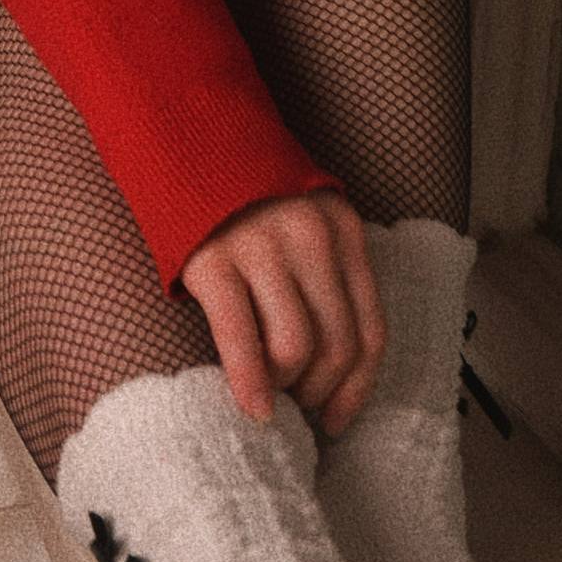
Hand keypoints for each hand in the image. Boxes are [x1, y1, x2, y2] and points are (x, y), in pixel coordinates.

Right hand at [180, 189, 386, 434]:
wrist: (191, 142)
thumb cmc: (253, 200)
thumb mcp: (310, 223)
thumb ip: (328, 276)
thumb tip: (332, 366)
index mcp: (345, 233)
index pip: (370, 330)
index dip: (357, 387)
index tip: (337, 420)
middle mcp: (313, 239)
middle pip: (337, 346)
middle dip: (318, 391)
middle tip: (295, 404)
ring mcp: (263, 248)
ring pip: (296, 348)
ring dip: (285, 387)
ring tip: (268, 391)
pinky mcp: (213, 260)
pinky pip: (241, 338)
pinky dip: (250, 382)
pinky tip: (251, 408)